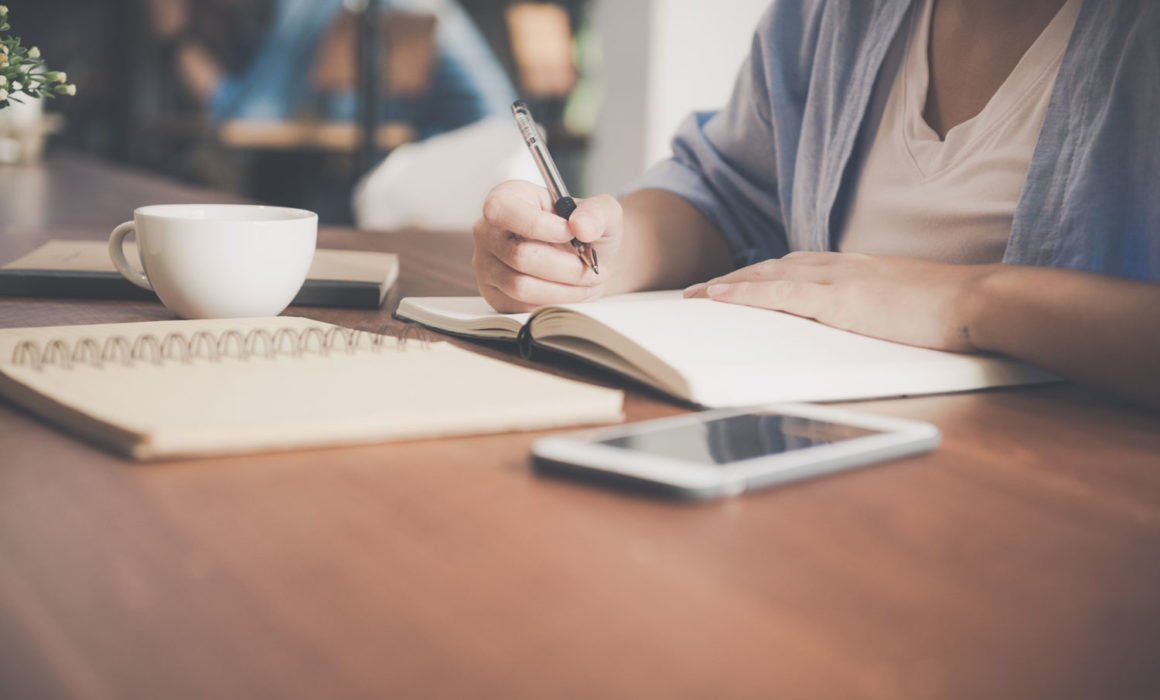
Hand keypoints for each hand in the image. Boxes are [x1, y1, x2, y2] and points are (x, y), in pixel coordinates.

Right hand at [473, 180, 622, 312]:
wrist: (586, 260)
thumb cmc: (586, 231)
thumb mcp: (602, 212)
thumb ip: (597, 213)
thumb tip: (581, 226)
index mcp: (507, 198)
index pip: (501, 210)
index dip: (537, 225)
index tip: (570, 234)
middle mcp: (487, 231)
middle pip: (518, 255)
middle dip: (565, 266)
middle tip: (591, 268)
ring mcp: (486, 265)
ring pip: (521, 286)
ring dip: (563, 289)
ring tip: (587, 282)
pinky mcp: (495, 295)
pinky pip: (521, 307)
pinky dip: (553, 303)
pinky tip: (570, 292)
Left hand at [684, 252, 996, 350]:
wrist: (976, 300)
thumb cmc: (948, 310)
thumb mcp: (901, 304)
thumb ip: (875, 308)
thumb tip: (863, 323)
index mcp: (855, 268)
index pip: (797, 267)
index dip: (762, 276)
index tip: (736, 285)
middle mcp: (840, 265)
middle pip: (773, 266)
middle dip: (734, 279)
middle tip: (699, 291)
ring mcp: (837, 278)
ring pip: (767, 275)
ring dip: (728, 285)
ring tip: (696, 295)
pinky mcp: (838, 299)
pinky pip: (778, 292)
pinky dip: (743, 292)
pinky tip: (717, 296)